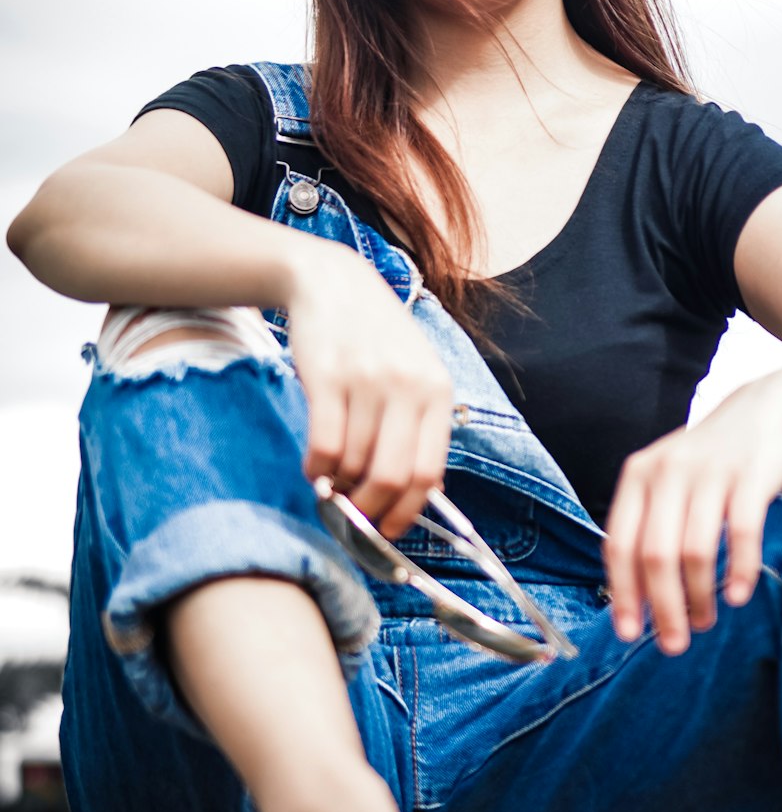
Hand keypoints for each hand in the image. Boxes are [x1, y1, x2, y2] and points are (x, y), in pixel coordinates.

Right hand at [286, 245, 453, 540]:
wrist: (334, 282)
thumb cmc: (377, 338)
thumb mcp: (416, 373)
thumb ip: (422, 426)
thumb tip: (419, 494)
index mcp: (437, 391)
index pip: (428, 473)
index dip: (407, 512)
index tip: (388, 529)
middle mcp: (407, 386)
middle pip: (391, 477)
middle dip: (369, 509)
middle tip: (354, 516)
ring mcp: (367, 380)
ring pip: (353, 464)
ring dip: (338, 487)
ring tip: (332, 485)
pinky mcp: (327, 376)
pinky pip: (323, 445)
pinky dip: (316, 469)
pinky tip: (315, 467)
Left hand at [602, 371, 781, 653]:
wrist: (765, 408)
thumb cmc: (710, 460)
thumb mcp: (668, 480)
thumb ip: (650, 526)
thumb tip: (637, 597)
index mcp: (638, 475)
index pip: (620, 545)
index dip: (623, 594)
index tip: (629, 633)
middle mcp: (667, 471)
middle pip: (655, 555)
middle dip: (662, 608)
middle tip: (673, 643)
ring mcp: (709, 472)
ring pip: (695, 551)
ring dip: (699, 597)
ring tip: (705, 620)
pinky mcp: (750, 476)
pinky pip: (742, 533)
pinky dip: (739, 571)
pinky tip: (739, 595)